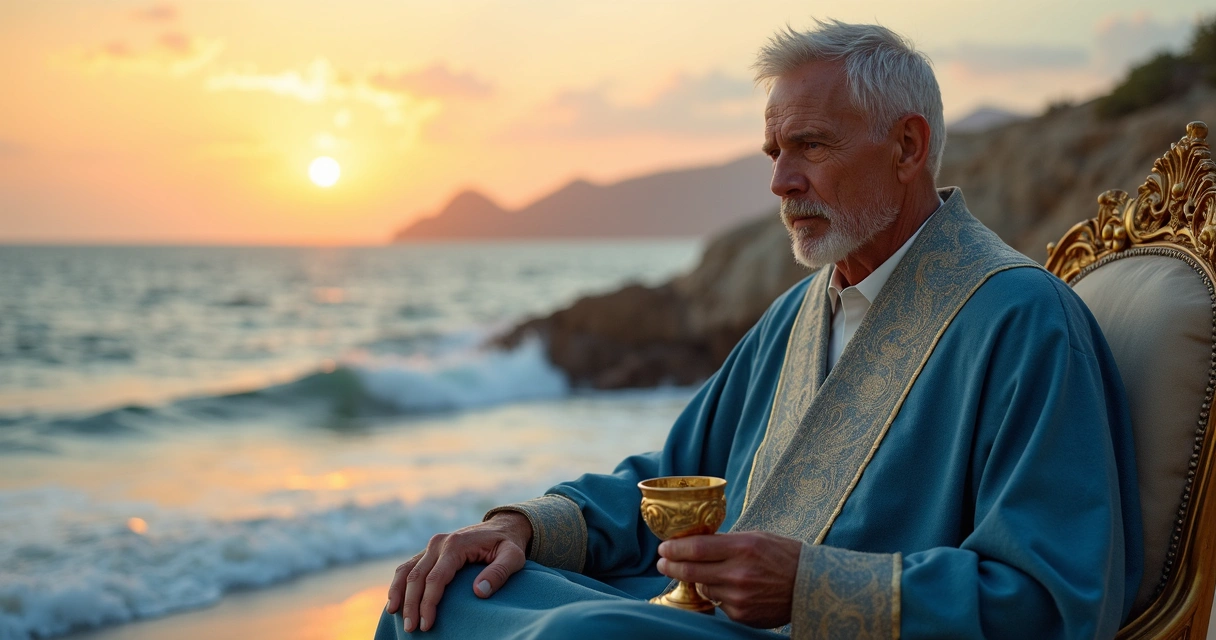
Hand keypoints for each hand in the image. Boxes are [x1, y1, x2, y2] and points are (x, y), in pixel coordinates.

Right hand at [386, 512, 531, 632]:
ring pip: (406, 570)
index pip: (436, 578)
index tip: (427, 624)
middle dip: (411, 605)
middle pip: (417, 577)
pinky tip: (396, 602)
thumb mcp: (513, 557)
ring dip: (399, 594)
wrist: (502, 527)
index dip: (428, 603)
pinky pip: (408, 567)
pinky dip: (399, 584)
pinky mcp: (429, 551)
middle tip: (411, 629)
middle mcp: (439, 543)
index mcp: (456, 544)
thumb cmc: (508, 544)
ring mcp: (432, 546)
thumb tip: (479, 592)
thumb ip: (499, 573)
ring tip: (396, 617)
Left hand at [656, 531, 801, 627]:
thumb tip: (696, 544)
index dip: (674, 548)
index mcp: (742, 547)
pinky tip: (731, 588)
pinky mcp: (741, 614)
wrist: (811, 586)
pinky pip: (718, 603)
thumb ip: (727, 541)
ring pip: (703, 588)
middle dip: (671, 566)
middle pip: (691, 570)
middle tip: (662, 562)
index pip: (696, 548)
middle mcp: (738, 573)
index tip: (664, 548)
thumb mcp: (757, 538)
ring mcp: (739, 597)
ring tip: (706, 572)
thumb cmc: (784, 556)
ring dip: (698, 580)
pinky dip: (718, 594)